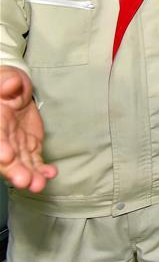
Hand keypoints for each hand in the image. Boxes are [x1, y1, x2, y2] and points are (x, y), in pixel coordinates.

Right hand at [0, 66, 56, 191]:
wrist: (17, 89)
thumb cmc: (7, 81)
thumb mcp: (7, 77)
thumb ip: (7, 82)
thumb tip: (10, 85)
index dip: (0, 147)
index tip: (6, 156)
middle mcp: (2, 138)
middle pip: (6, 157)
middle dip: (14, 170)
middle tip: (24, 181)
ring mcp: (16, 145)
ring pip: (21, 163)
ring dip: (30, 175)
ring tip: (39, 184)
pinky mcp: (29, 148)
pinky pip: (35, 161)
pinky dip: (42, 169)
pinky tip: (50, 174)